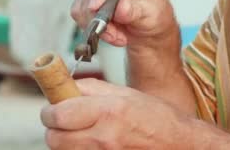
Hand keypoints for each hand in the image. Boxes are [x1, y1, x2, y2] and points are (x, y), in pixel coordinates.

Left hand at [41, 78, 193, 149]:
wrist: (178, 144)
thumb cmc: (157, 117)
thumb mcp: (127, 93)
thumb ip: (93, 89)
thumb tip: (67, 86)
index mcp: (108, 111)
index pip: (58, 114)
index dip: (50, 109)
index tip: (53, 106)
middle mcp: (104, 137)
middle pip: (54, 139)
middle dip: (55, 127)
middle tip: (65, 120)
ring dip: (66, 141)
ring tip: (82, 131)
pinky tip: (93, 143)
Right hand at [71, 0, 178, 48]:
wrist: (150, 28)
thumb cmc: (155, 16)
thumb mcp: (151, 15)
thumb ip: (135, 11)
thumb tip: (121, 7)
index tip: (95, 7)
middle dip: (100, 17)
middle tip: (115, 35)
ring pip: (83, 4)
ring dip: (97, 25)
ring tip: (117, 36)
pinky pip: (79, 13)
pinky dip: (92, 27)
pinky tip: (110, 33)